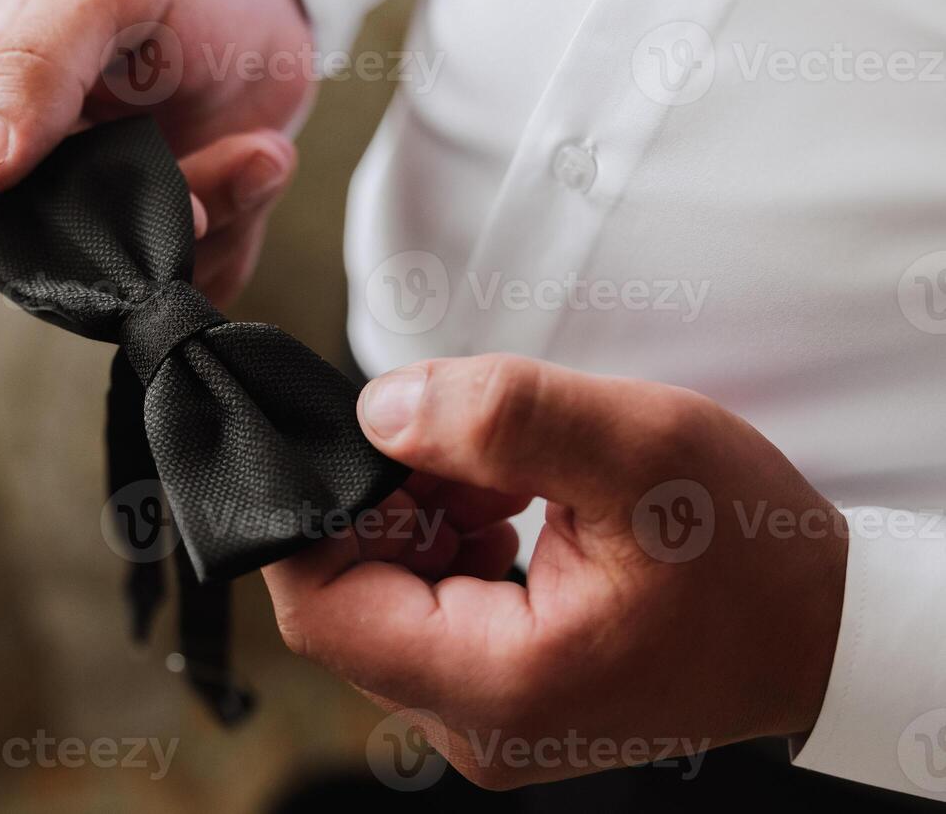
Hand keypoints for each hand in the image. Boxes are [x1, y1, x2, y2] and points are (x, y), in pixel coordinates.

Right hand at [0, 0, 312, 305]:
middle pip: (67, 256)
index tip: (142, 162)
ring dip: (219, 219)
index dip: (62, 212)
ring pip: (139, 275)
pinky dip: (241, 229)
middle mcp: (28, 169)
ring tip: (256, 149)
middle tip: (236, 155)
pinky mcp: (160, 237)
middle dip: (162, 216)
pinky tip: (256, 163)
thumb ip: (34, 65)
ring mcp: (96, 209)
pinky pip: (194, 276)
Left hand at [263, 354, 848, 788]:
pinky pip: (425, 608)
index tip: (368, 439)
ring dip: (417, 516)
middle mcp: (477, 725)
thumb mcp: (637, 446)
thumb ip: (501, 418)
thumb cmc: (749, 551)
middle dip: (384, 503)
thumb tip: (380, 410)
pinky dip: (445, 542)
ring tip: (501, 476)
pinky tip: (506, 504)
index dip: (319, 513)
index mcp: (500, 684)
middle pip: (349, 597)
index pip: (323, 608)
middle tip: (462, 450)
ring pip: (383, 596)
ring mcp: (485, 717)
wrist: (817, 626)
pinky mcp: (498, 694)